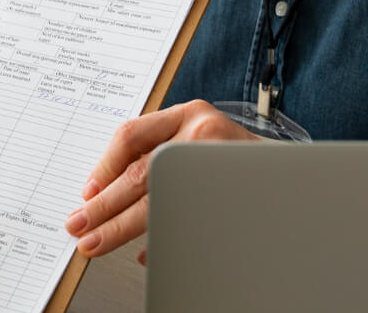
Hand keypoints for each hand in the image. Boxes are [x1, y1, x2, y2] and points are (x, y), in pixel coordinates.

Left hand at [64, 100, 261, 261]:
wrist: (287, 174)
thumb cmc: (233, 159)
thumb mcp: (196, 140)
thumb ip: (158, 155)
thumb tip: (103, 193)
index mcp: (187, 114)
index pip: (130, 135)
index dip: (104, 167)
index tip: (88, 194)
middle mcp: (201, 131)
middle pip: (140, 173)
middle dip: (104, 206)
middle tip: (80, 225)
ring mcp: (217, 161)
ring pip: (157, 199)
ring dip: (122, 226)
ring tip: (98, 241)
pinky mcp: (231, 192)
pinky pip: (184, 220)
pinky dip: (162, 239)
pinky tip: (147, 252)